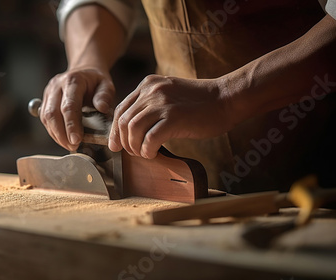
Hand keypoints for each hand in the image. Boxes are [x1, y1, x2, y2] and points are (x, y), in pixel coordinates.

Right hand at [41, 68, 114, 150]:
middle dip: (61, 134)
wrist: (84, 71)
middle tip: (73, 147)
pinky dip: (53, 131)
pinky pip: (44, 119)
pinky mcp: (45, 100)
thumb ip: (105, 96)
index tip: (77, 140)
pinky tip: (63, 139)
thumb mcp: (106, 84)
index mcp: (73, 80)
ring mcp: (48, 92)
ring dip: (56, 135)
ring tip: (69, 145)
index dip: (71, 125)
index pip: (69, 106)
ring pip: (46, 117)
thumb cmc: (95, 81)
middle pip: (52, 113)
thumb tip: (102, 108)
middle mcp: (57, 85)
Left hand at [108, 75, 232, 158]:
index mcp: (148, 84)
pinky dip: (147, 150)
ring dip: (134, 147)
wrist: (227, 98)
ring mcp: (162, 103)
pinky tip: (153, 154)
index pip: (120, 109)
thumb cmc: (200, 103)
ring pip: (132, 129)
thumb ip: (151, 105)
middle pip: (123, 121)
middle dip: (124, 141)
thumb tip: (132, 129)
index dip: (115, 130)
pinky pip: (150, 139)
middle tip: (132, 153)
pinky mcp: (174, 118)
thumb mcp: (169, 95)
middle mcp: (151, 91)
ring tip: (144, 153)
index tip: (117, 145)